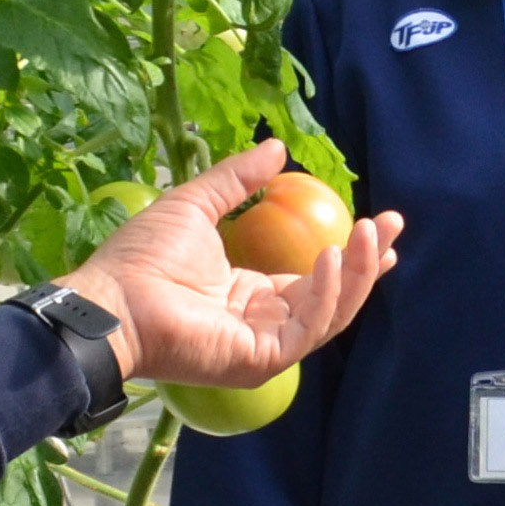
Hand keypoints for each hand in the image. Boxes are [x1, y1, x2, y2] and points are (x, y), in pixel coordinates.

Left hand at [59, 140, 402, 386]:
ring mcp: (265, 345)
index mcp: (252, 294)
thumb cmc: (144, 257)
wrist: (112, 298)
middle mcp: (265, 322)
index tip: (379, 224)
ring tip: (367, 232)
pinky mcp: (262, 359)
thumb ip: (238, 180)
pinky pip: (308, 328)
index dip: (351, 254)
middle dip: (368, 262)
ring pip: (330, 312)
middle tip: (391, 224)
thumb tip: (277, 147)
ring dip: (355, 273)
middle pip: (334, 296)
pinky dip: (327, 294)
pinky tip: (331, 256)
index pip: (315, 278)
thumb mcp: (198, 204)